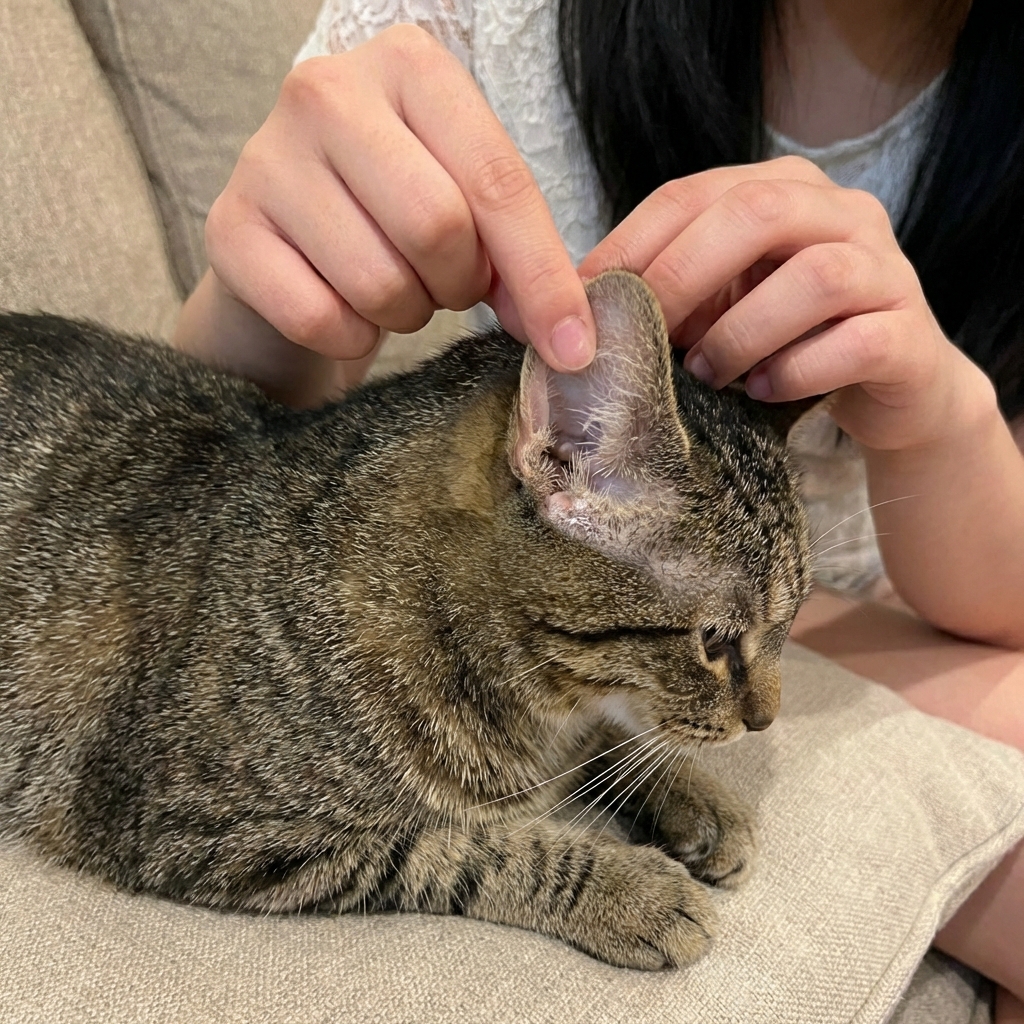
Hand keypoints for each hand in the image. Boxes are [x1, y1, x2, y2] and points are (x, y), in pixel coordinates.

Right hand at [184, 24, 595, 402]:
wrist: (289, 252)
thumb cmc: (392, 222)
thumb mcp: (468, 212)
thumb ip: (519, 255)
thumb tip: (567, 337)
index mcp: (408, 66)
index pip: (497, 181)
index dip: (543, 276)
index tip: (572, 345)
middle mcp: (326, 91)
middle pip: (437, 227)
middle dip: (459, 286)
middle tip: (447, 288)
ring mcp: (265, 157)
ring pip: (380, 281)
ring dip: (405, 315)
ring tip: (395, 292)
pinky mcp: (227, 228)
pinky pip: (320, 318)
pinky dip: (349, 339)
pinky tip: (345, 314)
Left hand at [578, 156, 996, 451]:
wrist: (897, 391)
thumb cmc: (793, 343)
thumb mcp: (725, 304)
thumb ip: (676, 289)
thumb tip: (582, 305)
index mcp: (786, 191)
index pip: (694, 193)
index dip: (632, 243)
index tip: (586, 297)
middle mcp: (843, 214)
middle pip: (756, 213)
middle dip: (682, 276)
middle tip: (645, 335)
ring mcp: (886, 270)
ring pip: (814, 279)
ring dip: (740, 333)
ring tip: (705, 374)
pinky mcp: (910, 335)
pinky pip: (855, 344)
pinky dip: (794, 373)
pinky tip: (761, 392)